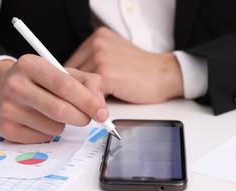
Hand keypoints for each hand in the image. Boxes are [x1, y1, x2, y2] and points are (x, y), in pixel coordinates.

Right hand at [0, 55, 107, 143]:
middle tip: (88, 118)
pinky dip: (51, 133)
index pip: (65, 86)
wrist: (0, 87)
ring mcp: (7, 108)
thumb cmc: (39, 81)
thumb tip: (100, 104)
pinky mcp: (6, 129)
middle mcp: (14, 85)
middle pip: (60, 110)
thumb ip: (88, 83)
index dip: (88, 102)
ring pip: (53, 127)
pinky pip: (42, 138)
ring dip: (65, 124)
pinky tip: (42, 120)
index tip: (102, 113)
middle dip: (82, 118)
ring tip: (56, 113)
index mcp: (30, 65)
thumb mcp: (62, 72)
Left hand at [64, 27, 183, 103]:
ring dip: (86, 97)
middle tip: (85, 101)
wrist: (163, 74)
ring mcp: (100, 58)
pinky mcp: (106, 74)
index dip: (73, 81)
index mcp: (97, 38)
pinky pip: (89, 93)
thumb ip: (94, 63)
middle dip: (78, 90)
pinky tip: (102, 107)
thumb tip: (75, 80)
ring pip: (78, 85)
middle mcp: (96, 44)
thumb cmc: (142, 70)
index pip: (71, 62)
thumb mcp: (114, 57)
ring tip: (97, 104)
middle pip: (71, 73)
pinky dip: (94, 103)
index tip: (77, 92)